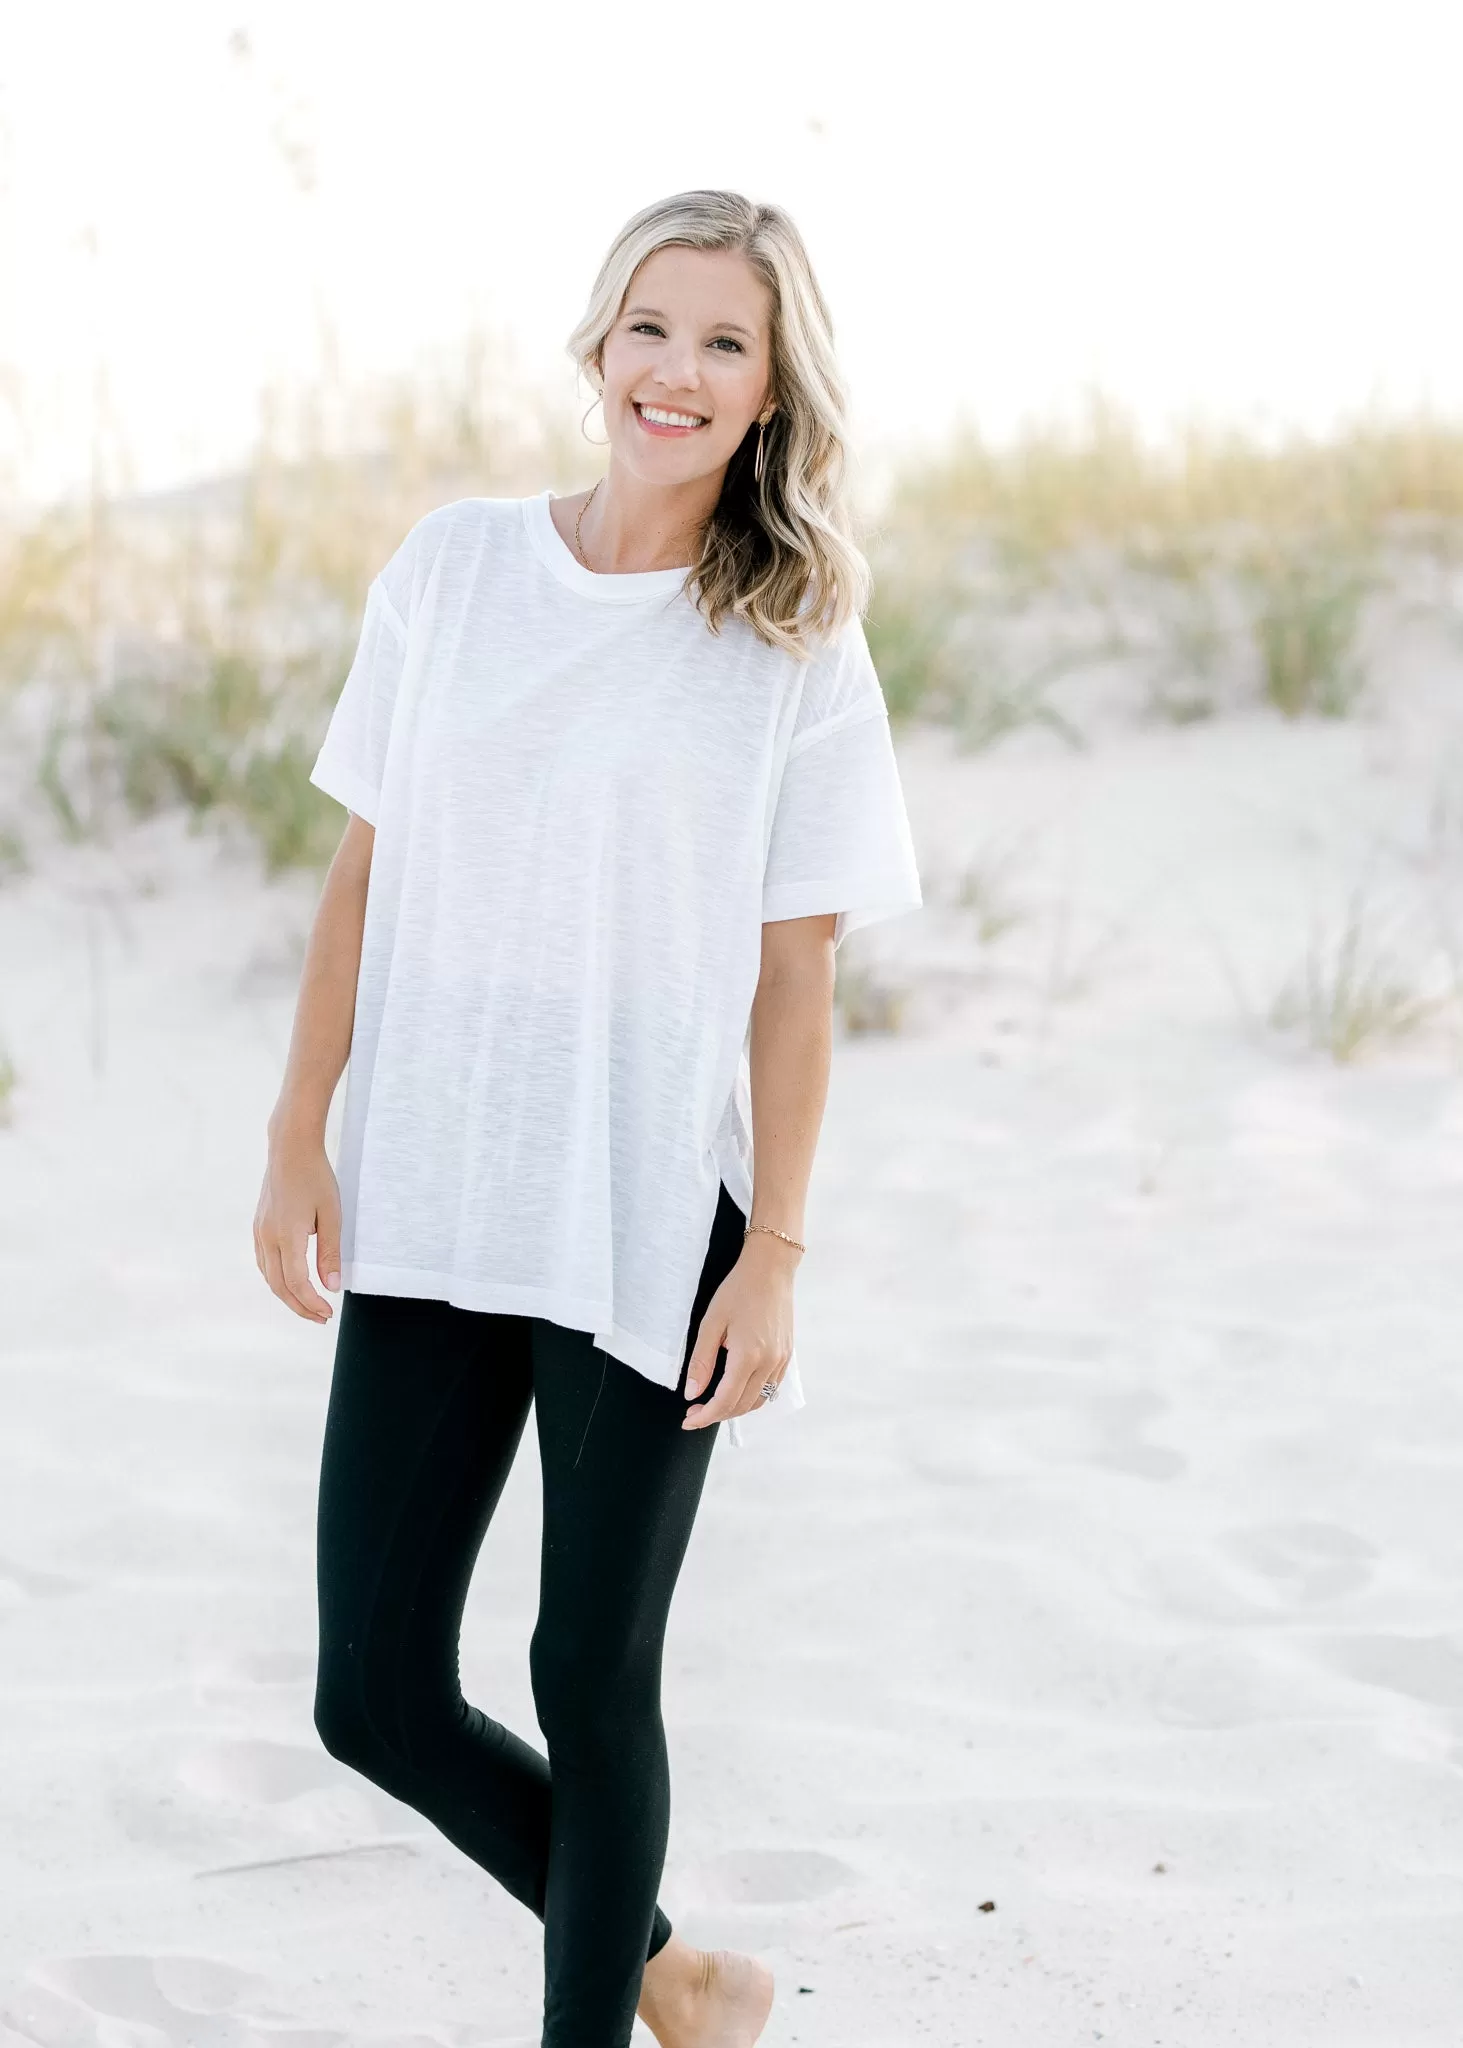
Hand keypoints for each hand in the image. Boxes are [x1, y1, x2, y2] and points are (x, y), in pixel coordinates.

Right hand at [254, 1127, 342, 1321]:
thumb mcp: (332, 1214)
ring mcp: (259, 1232)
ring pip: (269, 1276)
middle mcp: (267, 1237)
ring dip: (288, 1295)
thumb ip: (330, 1252)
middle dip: (300, 1306)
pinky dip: (277, 1279)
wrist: (290, 1149)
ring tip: (309, 1305)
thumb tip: (333, 1286)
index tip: (329, 1313)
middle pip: (279, 1286)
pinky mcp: (258, 1226)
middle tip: (321, 1317)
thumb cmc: (316, 1177)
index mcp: (287, 1235)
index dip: (311, 1302)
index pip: (296, 1282)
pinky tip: (292, 1282)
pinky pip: (264, 1262)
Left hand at [682, 1236, 797, 1428]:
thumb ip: (701, 1361)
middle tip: (694, 1411)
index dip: (705, 1416)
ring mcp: (782, 1360)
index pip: (725, 1401)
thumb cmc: (738, 1290)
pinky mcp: (787, 1355)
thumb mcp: (711, 1322)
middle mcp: (769, 1363)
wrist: (771, 1269)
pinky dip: (752, 1397)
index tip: (688, 1420)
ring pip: (759, 1401)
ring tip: (713, 1403)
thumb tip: (692, 1394)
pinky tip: (736, 1389)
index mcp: (748, 1355)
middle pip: (742, 1406)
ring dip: (735, 1408)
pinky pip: (770, 1388)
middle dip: (717, 1415)